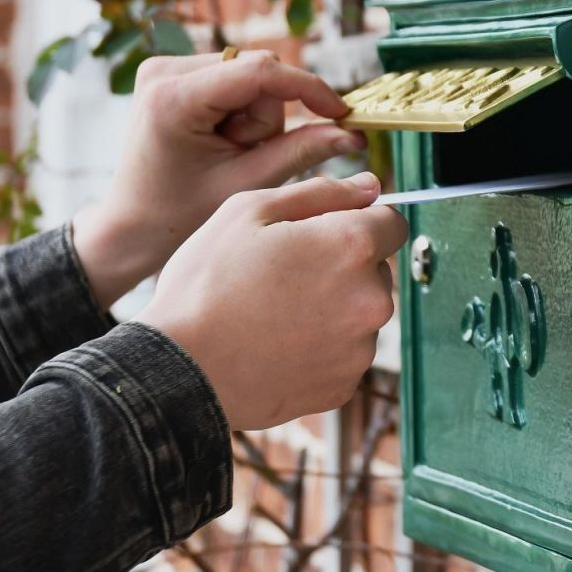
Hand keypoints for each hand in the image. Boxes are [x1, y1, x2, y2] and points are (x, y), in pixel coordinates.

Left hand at [73, 50, 364, 307]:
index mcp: (174, 98)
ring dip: (255, 116)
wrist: (131, 225)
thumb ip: (302, 152)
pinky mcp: (173, 72)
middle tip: (244, 156)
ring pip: (251, 75)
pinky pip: (235, 78)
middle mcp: (164, 70)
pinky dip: (241, 110)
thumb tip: (351, 135)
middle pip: (258, 72)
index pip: (260, 71)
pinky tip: (221, 140)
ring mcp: (166, 67)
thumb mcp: (248, 184)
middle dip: (267, 117)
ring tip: (228, 152)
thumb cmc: (180, 213)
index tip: (340, 112)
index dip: (308, 88)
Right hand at [137, 172, 407, 430]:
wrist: (178, 372)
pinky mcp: (344, 385)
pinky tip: (279, 344)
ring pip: (360, 313)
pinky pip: (344, 353)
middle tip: (285, 274)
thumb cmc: (206, 285)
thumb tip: (370, 185)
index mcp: (354, 246)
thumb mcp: (249, 211)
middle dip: (343, 266)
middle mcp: (371, 299)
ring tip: (276, 313)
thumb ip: (321, 191)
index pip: (392, 223)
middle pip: (376, 270)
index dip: (358, 223)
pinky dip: (321, 348)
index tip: (324, 234)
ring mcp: (360, 348)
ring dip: (334, 308)